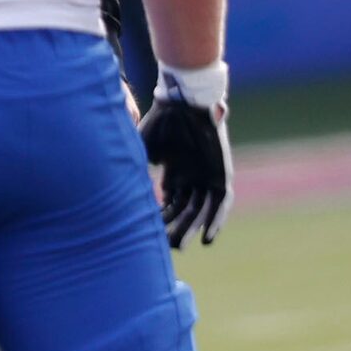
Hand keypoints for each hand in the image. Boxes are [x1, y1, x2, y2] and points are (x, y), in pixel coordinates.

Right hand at [140, 76, 231, 246]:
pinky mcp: (222, 174)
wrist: (184, 101)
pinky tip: (208, 237)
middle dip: (175, 230)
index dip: (160, 219)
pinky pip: (221, 202)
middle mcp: (192, 177)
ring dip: (192, 229)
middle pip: (185, 210)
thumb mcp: (143, 150)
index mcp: (174, 172)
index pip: (169, 203)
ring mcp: (208, 176)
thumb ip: (139, 169)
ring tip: (182, 247)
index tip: (149, 234)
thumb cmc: (161, 122)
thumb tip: (129, 186)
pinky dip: (216, 220)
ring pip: (201, 210)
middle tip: (166, 249)